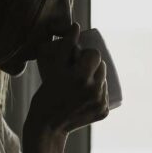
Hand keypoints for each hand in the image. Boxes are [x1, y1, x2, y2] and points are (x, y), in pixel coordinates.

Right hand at [25, 21, 108, 136]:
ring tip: (81, 83)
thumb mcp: (53, 69)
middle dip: (91, 66)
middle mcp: (95, 90)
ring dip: (96, 78)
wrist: (47, 126)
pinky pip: (105, 95)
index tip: (77, 59)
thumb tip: (77, 26)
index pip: (95, 54)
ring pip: (104, 80)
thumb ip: (65, 47)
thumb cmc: (46, 95)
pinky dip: (98, 93)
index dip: (86, 55)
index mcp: (82, 77)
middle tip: (78, 71)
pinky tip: (86, 95)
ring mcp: (101, 102)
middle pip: (102, 67)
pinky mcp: (104, 112)